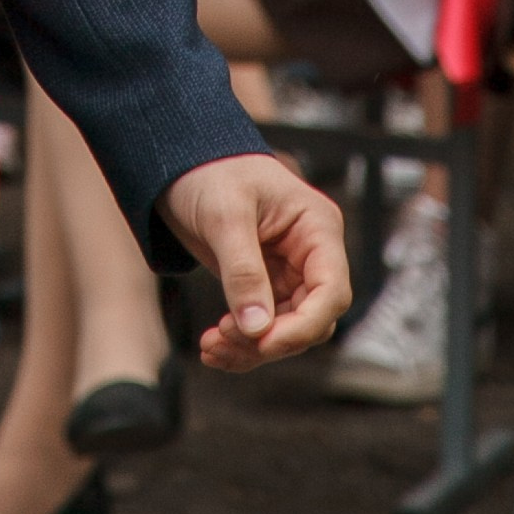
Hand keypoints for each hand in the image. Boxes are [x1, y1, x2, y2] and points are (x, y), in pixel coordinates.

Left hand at [157, 151, 352, 368]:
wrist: (182, 165)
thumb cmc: (212, 173)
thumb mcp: (225, 216)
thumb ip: (243, 271)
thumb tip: (257, 329)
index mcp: (317, 228)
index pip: (331, 292)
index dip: (303, 326)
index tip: (263, 342)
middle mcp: (311, 254)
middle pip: (311, 319)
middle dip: (268, 339)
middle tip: (221, 340)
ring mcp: (290, 272)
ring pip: (286, 330)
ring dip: (250, 348)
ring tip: (210, 347)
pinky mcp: (266, 286)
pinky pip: (264, 327)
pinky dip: (241, 343)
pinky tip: (213, 348)